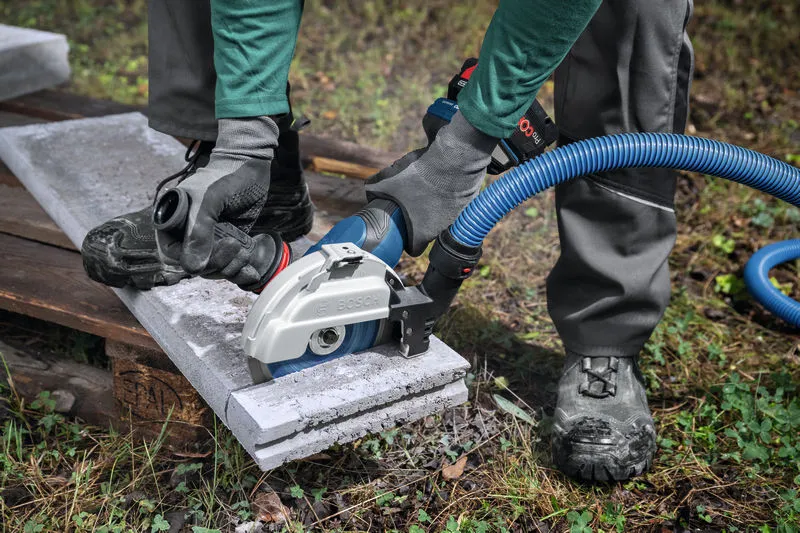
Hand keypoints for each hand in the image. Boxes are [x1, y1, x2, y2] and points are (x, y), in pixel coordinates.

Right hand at [156, 116, 279, 282]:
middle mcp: (189, 233)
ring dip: (230, 267)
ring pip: (214, 269)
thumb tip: (193, 268)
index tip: (216, 250)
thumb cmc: (225, 176)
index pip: (173, 254)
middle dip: (216, 263)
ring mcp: (210, 240)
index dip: (192, 259)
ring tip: (244, 251)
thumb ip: (198, 231)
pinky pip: (230, 266)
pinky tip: (252, 270)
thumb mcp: (209, 200)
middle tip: (235, 246)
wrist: (250, 166)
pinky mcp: (228, 243)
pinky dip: (240, 271)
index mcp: (174, 221)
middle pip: (196, 265)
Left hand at [365, 111, 498, 255]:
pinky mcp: (468, 203)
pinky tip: (442, 183)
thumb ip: (373, 189)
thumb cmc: (420, 175)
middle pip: (428, 233)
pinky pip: (456, 204)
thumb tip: (368, 191)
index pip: (414, 250)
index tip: (403, 233)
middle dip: (419, 222)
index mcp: (422, 232)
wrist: (453, 159)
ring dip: (435, 209)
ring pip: (443, 218)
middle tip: (412, 207)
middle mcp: (441, 230)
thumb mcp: (387, 181)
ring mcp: (457, 217)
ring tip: (427, 191)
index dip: (406, 243)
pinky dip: (449, 196)